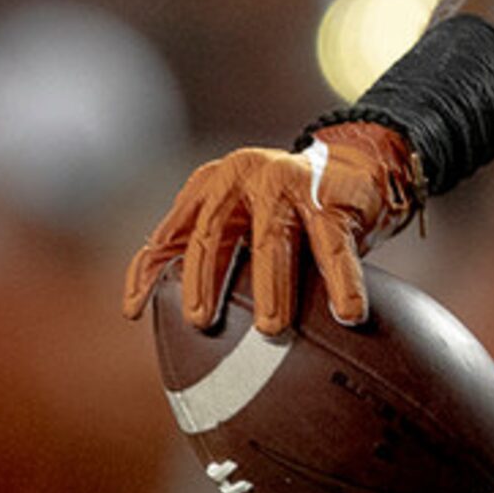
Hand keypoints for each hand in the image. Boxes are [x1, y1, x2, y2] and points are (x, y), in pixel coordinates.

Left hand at [121, 123, 420, 333]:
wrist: (357, 166)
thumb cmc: (287, 203)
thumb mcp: (238, 212)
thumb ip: (202, 243)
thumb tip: (149, 304)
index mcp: (215, 182)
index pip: (174, 229)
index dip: (150, 270)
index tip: (136, 311)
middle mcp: (247, 177)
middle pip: (214, 231)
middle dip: (204, 278)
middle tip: (199, 320)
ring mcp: (290, 184)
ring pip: (273, 240)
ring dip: (272, 287)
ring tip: (271, 327)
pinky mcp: (332, 198)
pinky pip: (335, 246)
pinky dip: (342, 282)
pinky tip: (347, 312)